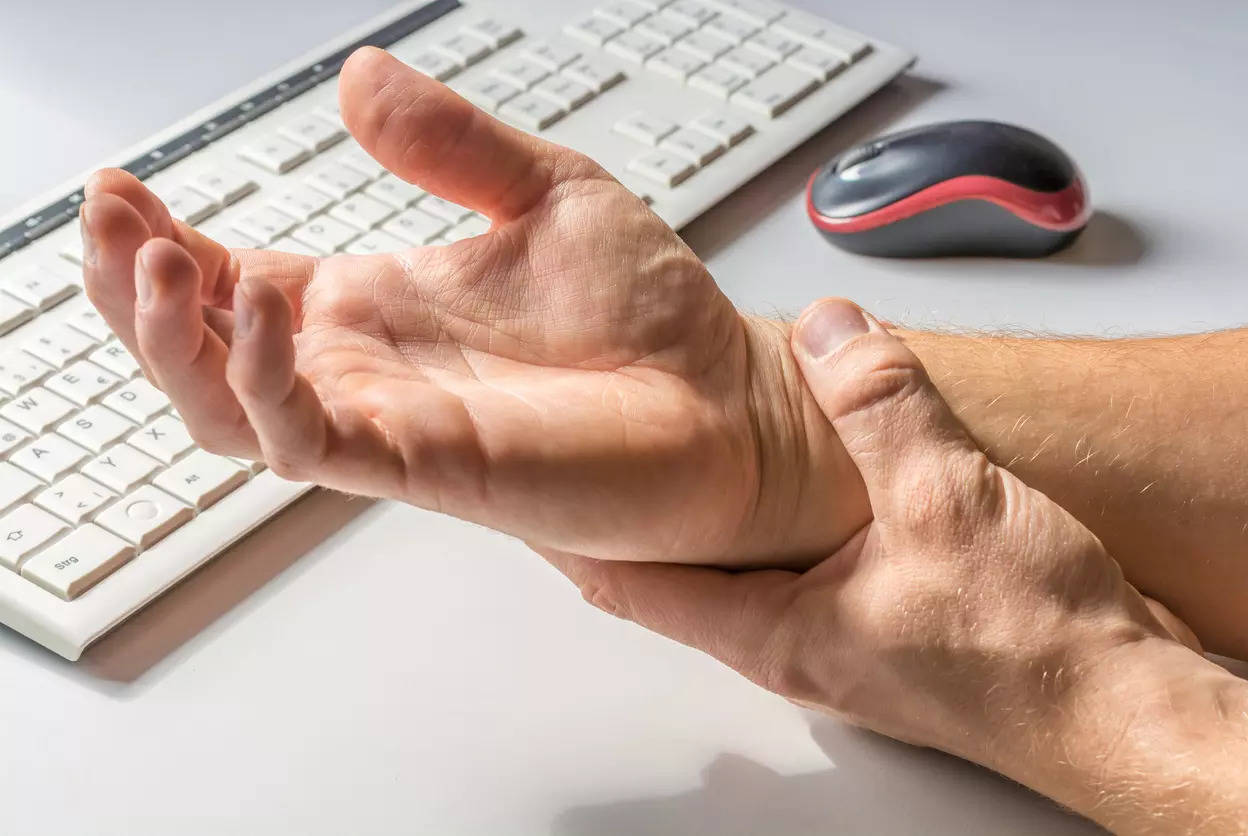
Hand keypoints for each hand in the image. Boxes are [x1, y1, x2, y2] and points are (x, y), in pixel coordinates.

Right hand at [80, 47, 862, 566]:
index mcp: (380, 306)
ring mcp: (390, 422)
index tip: (124, 186)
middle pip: (205, 349)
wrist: (726, 403)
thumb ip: (452, 143)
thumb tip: (358, 77)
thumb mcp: (548, 192)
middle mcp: (369, 368)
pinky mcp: (426, 466)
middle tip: (110, 222)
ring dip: (175, 343)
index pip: (236, 279)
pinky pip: (310, 441)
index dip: (165, 242)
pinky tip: (270, 309)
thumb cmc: (650, 317)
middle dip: (135, 292)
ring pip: (230, 408)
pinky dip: (270, 383)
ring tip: (155, 262)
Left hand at [542, 298, 1221, 828]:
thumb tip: (833, 331)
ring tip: (678, 445)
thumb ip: (881, 404)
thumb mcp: (947, 499)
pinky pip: (803, 555)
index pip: (631, 581)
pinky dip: (776, 512)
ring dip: (706, 508)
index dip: (569, 531)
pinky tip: (796, 471)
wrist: (1117, 701)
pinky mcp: (882, 617)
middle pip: (674, 571)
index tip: (523, 487)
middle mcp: (791, 641)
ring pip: (738, 562)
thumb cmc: (1034, 650)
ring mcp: (836, 634)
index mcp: (774, 631)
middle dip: (632, 509)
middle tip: (594, 446)